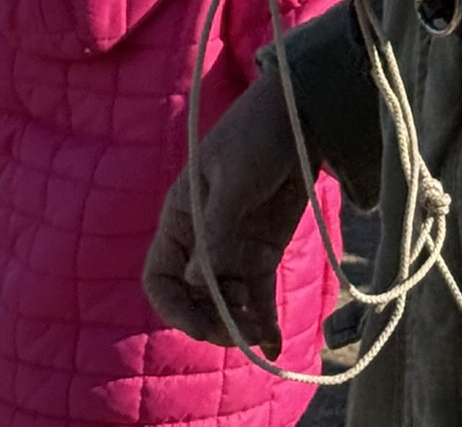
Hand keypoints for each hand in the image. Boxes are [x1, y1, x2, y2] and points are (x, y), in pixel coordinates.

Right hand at [143, 71, 312, 355]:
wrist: (301, 117)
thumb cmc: (257, 135)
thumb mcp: (235, 179)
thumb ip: (217, 231)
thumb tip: (196, 282)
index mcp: (181, 218)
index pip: (160, 277)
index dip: (173, 306)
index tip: (199, 324)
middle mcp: (201, 240)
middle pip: (194, 299)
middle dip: (212, 321)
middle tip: (239, 334)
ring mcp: (233, 249)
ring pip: (227, 304)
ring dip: (240, 325)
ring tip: (262, 335)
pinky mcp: (262, 252)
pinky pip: (257, 296)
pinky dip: (263, 322)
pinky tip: (274, 345)